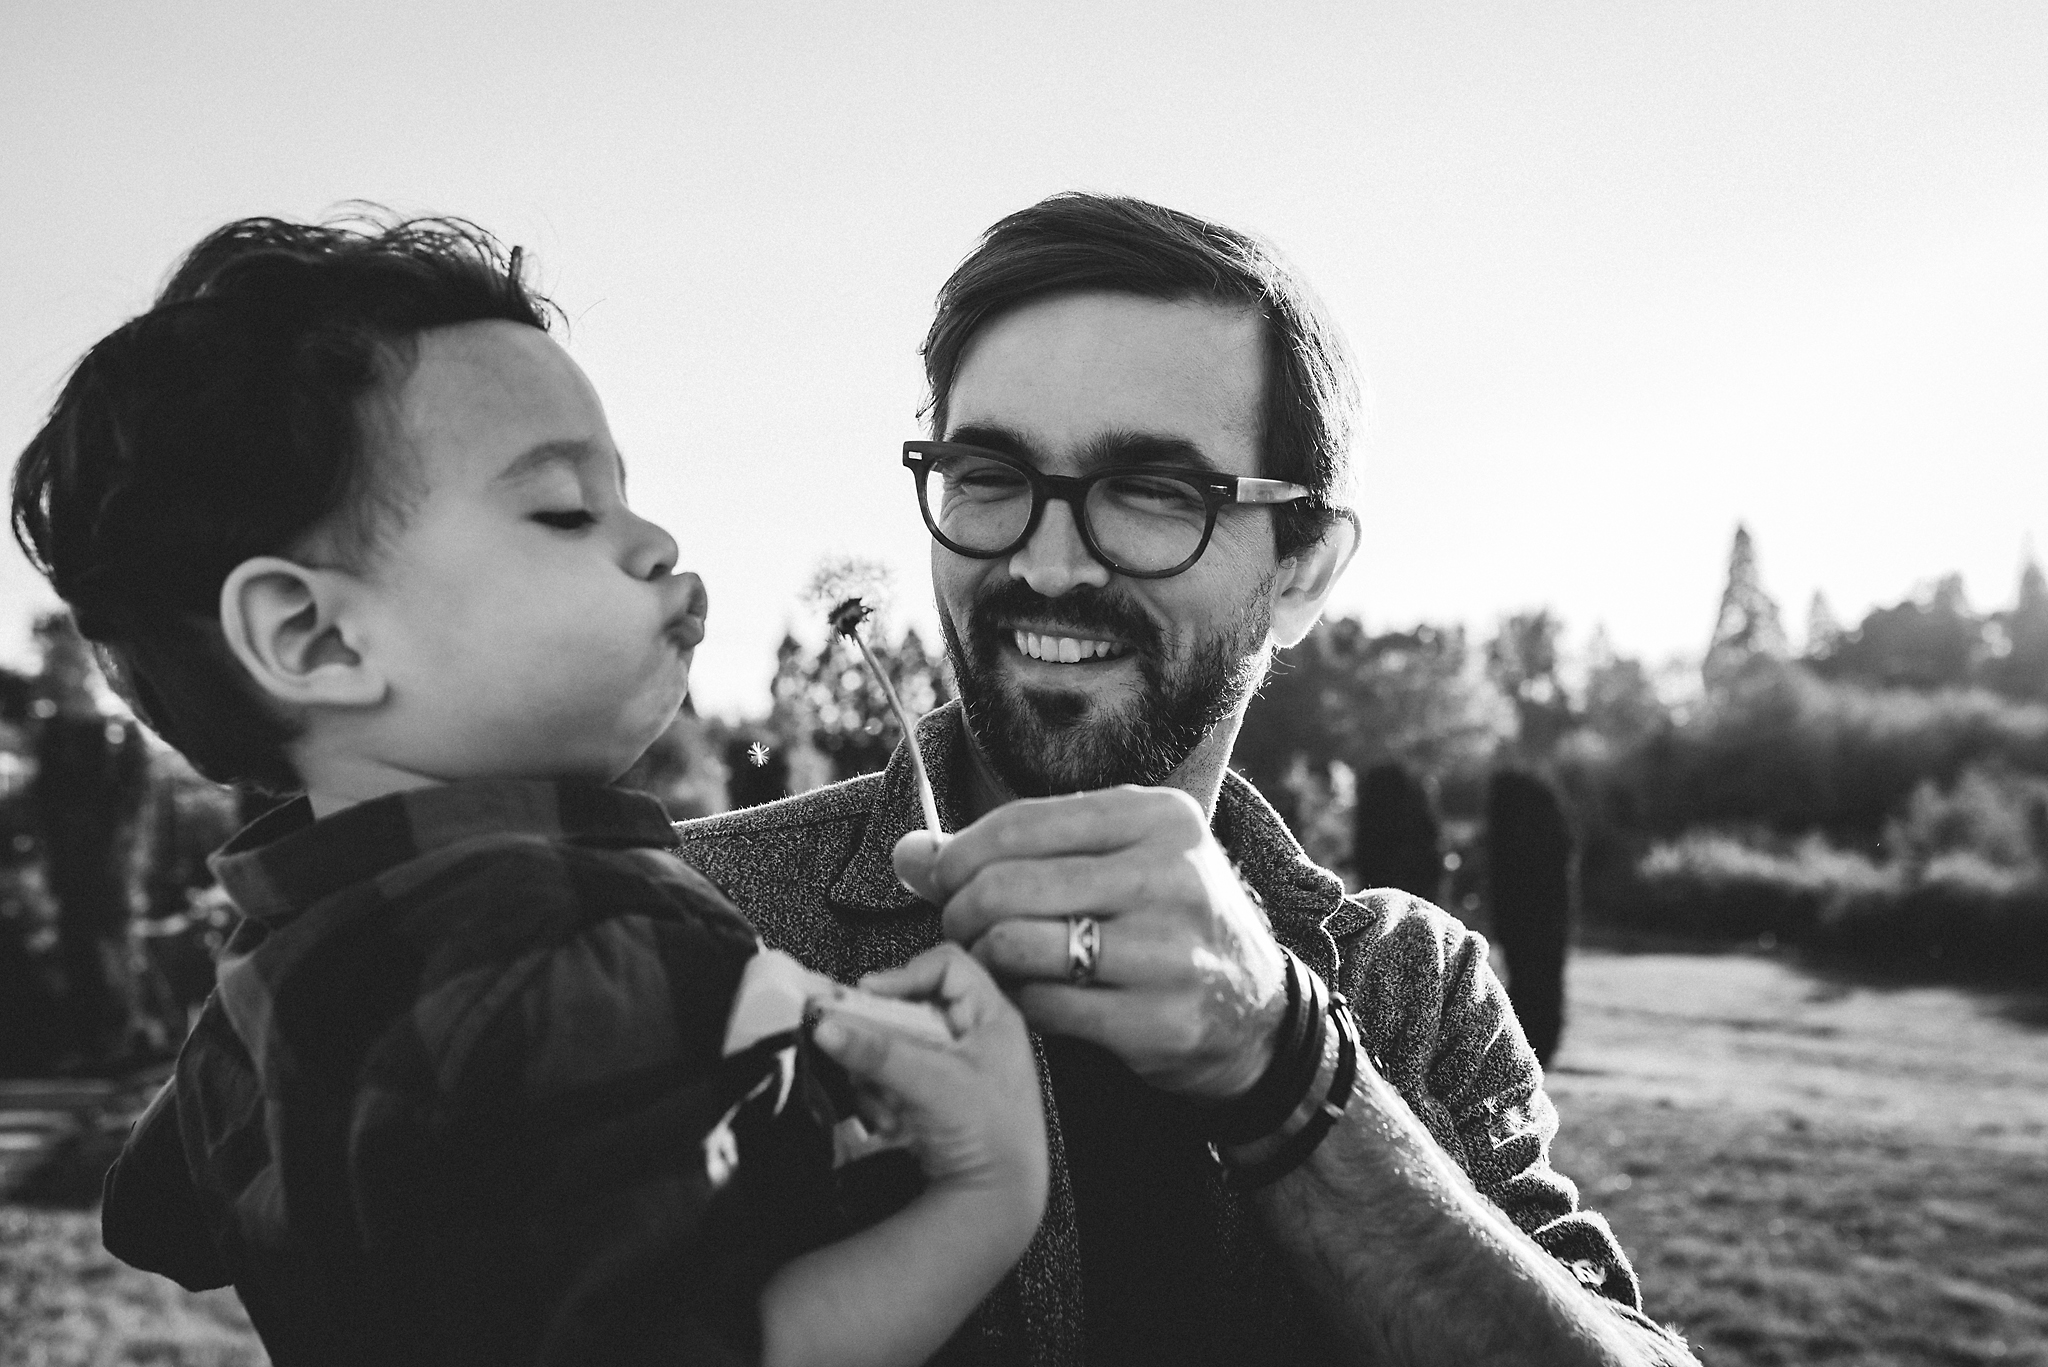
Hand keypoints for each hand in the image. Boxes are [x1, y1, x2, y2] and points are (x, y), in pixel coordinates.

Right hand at [812, 944, 1047, 1215]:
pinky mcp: (928, 1098)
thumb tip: (831, 1024)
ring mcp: (949, 1069)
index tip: (869, 996)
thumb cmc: (995, 1141)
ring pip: (891, 1047)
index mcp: (991, 1017)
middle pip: (907, 1009)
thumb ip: (878, 1051)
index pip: (945, 966)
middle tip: (858, 1049)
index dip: (905, 975)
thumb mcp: (933, 1082)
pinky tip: (888, 1121)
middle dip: (880, 1039)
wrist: (994, 1203)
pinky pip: (887, 1080)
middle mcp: (972, 1037)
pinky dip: (880, 1099)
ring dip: (876, 1075)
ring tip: (885, 1102)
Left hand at [893, 786, 1288, 1101]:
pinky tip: (1031, 996)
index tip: (942, 879)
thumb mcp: (1110, 863)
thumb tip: (909, 852)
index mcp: (1158, 817)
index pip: (1020, 824)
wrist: (1255, 1014)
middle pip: (1009, 886)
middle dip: (961, 912)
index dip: (960, 854)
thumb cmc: (1163, 922)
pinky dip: (1021, 1002)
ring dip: (982, 960)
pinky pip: (1044, 1005)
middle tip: (961, 929)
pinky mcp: (1160, 1020)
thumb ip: (1011, 850)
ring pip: (1017, 946)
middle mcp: (1171, 875)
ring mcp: (1170, 950)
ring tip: (989, 961)